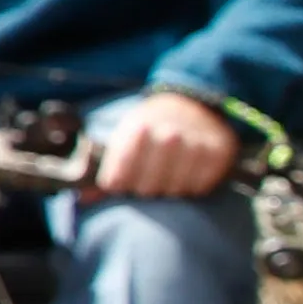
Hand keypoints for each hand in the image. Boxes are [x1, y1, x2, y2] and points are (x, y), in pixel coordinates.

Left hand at [89, 89, 249, 201]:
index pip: (118, 177)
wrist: (191, 105)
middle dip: (143, 188)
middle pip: (146, 188)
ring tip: (166, 175)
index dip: (117, 185)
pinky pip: (200, 187)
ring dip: (168, 189)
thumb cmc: (149, 129)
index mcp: (136, 129)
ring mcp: (195, 144)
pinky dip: (192, 186)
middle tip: (146, 180)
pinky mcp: (219, 152)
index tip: (119, 184)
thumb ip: (106, 170)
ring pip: (174, 189)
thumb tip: (83, 198)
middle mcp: (167, 135)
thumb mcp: (123, 139)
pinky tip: (186, 173)